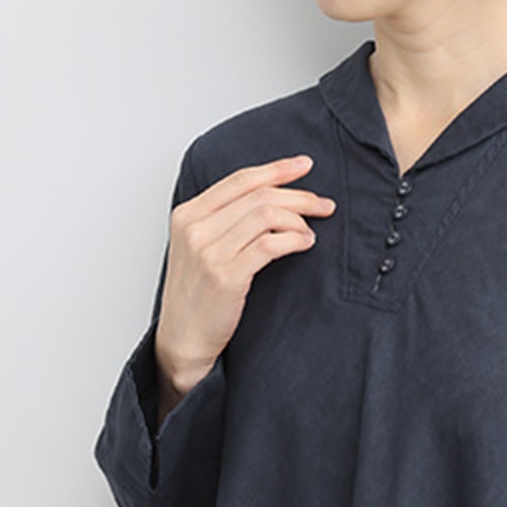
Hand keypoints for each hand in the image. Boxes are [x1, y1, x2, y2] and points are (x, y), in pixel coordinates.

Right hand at [155, 154, 335, 416]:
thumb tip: (270, 197)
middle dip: (298, 195)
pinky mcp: (226, 276)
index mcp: (187, 215)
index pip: (239, 180)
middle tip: (323, 204)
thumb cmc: (197, 296)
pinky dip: (294, 239)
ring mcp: (209, 252)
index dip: (276, 170)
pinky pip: (270, 244)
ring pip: (266, 215)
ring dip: (299, 220)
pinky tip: (305, 244)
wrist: (183, 341)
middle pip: (257, 195)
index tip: (304, 165)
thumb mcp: (199, 248)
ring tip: (312, 230)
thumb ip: (223, 220)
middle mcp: (195, 228)